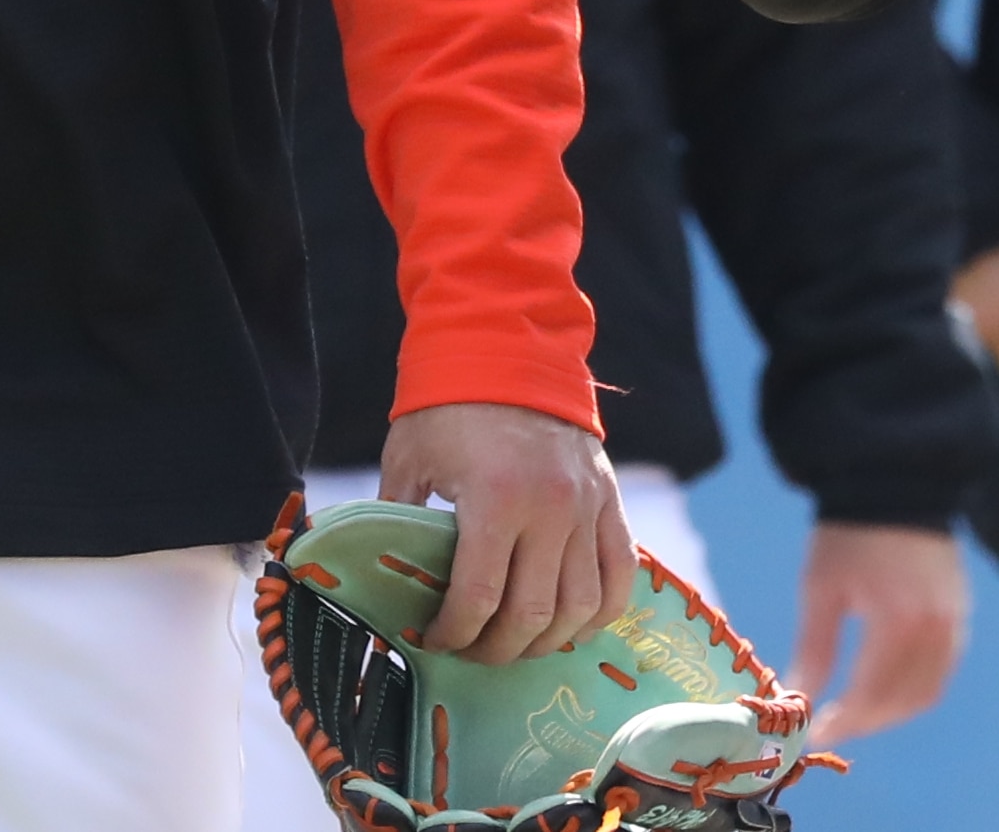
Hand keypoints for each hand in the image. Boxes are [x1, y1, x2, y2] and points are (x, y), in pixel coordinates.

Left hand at [378, 402, 630, 665]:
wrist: (509, 348)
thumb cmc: (448, 407)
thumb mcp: (409, 461)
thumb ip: (396, 521)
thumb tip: (378, 575)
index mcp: (496, 499)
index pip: (480, 599)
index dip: (454, 634)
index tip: (436, 639)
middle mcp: (551, 508)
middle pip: (532, 614)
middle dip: (497, 649)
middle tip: (472, 650)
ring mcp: (588, 506)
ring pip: (582, 607)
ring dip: (548, 640)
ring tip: (517, 642)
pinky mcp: (610, 500)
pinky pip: (621, 575)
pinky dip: (601, 611)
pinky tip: (572, 624)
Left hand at [792, 521, 967, 741]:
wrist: (895, 483)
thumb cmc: (849, 535)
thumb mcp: (821, 588)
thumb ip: (814, 649)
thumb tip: (799, 697)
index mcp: (898, 622)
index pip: (871, 694)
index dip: (843, 722)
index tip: (815, 732)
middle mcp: (935, 630)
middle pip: (902, 702)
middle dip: (865, 722)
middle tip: (833, 725)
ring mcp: (954, 623)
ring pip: (928, 693)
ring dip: (892, 712)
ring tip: (858, 713)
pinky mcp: (961, 615)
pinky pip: (943, 671)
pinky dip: (915, 690)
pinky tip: (887, 687)